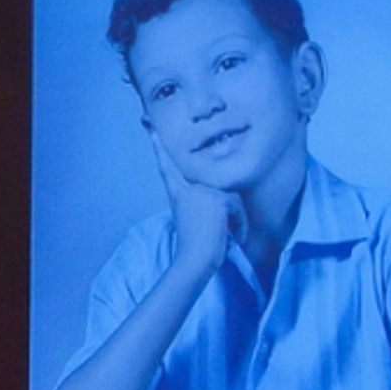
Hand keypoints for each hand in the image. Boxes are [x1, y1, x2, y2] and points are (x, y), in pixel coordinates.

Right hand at [151, 131, 244, 276]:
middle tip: (226, 235)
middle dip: (231, 214)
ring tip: (228, 238)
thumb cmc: (197, 248)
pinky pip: (237, 208)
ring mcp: (201, 192)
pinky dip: (239, 224)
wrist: (196, 260)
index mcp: (178, 194)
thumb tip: (225, 204)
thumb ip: (204, 206)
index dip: (159, 148)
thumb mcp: (197, 221)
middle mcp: (187, 189)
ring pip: (230, 200)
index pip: (168, 168)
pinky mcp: (216, 198)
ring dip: (235, 221)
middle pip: (219, 192)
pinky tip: (232, 237)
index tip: (151, 129)